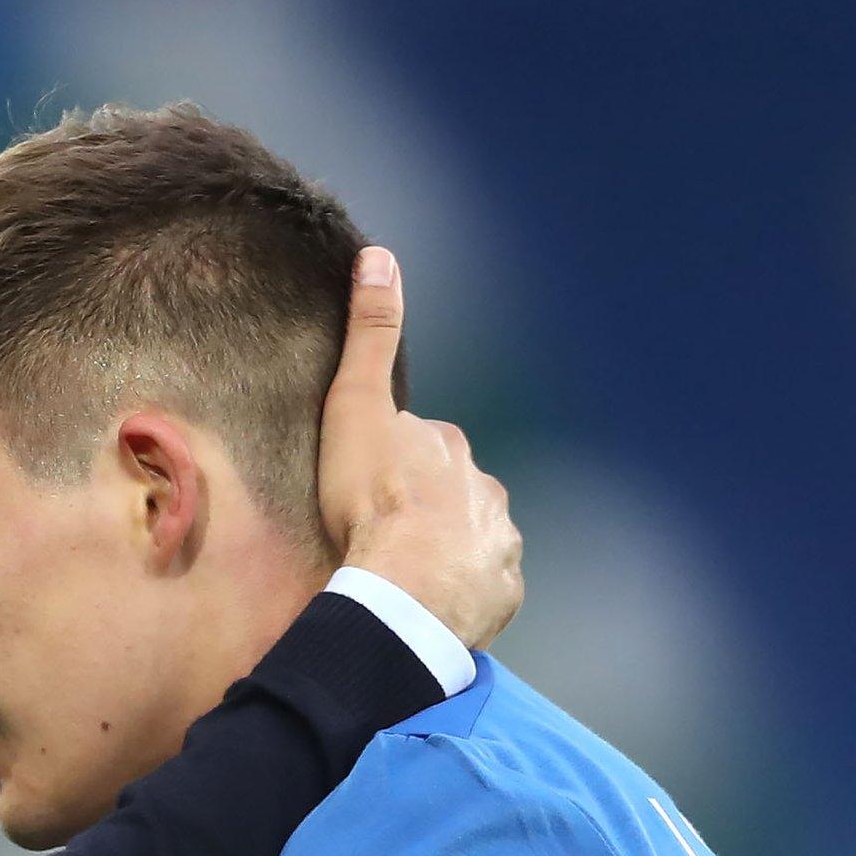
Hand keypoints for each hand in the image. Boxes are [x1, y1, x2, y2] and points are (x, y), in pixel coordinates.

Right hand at [317, 247, 522, 649]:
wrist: (407, 591)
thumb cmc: (374, 501)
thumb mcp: (357, 406)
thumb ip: (370, 335)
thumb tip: (380, 256)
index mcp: (448, 447)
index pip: (421, 444)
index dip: (392, 458)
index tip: (364, 480)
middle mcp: (484, 490)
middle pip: (450, 490)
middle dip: (425, 503)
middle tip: (379, 528)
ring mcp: (496, 544)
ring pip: (468, 538)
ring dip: (442, 548)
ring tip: (400, 570)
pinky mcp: (499, 593)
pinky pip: (478, 587)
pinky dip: (457, 590)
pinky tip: (426, 599)